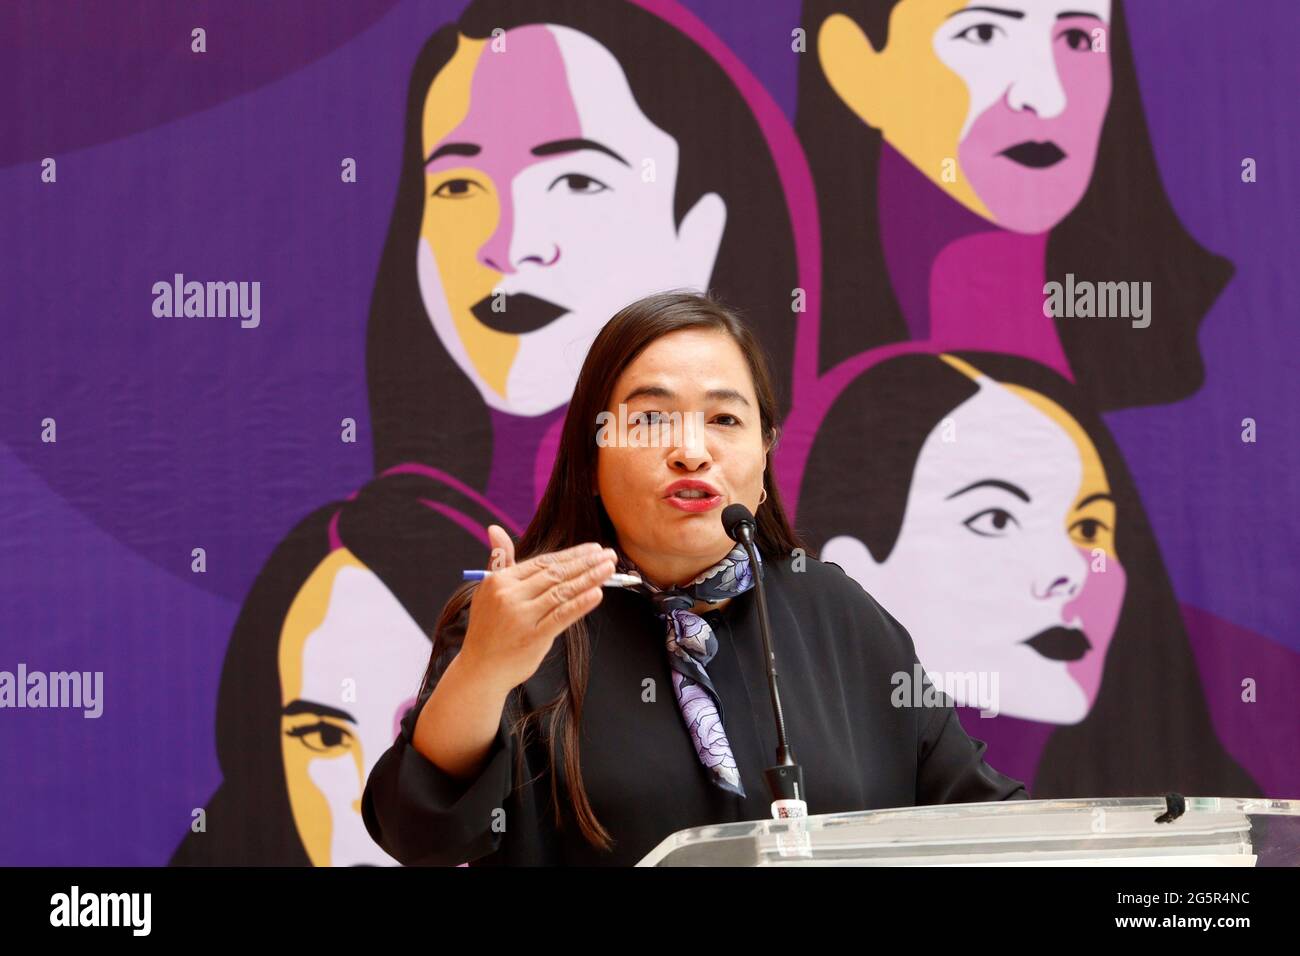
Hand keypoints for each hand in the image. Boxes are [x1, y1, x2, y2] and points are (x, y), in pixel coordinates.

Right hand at [460, 525, 616, 693]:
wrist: (480, 669)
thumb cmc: (488, 628)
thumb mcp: (488, 591)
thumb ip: (500, 561)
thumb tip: (495, 528)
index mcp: (501, 581)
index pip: (543, 562)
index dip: (571, 554)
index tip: (593, 548)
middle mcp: (510, 596)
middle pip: (555, 574)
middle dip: (586, 562)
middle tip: (609, 554)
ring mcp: (522, 616)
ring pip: (562, 592)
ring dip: (589, 579)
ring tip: (609, 569)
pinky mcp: (533, 637)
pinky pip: (561, 616)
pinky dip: (580, 604)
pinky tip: (597, 593)